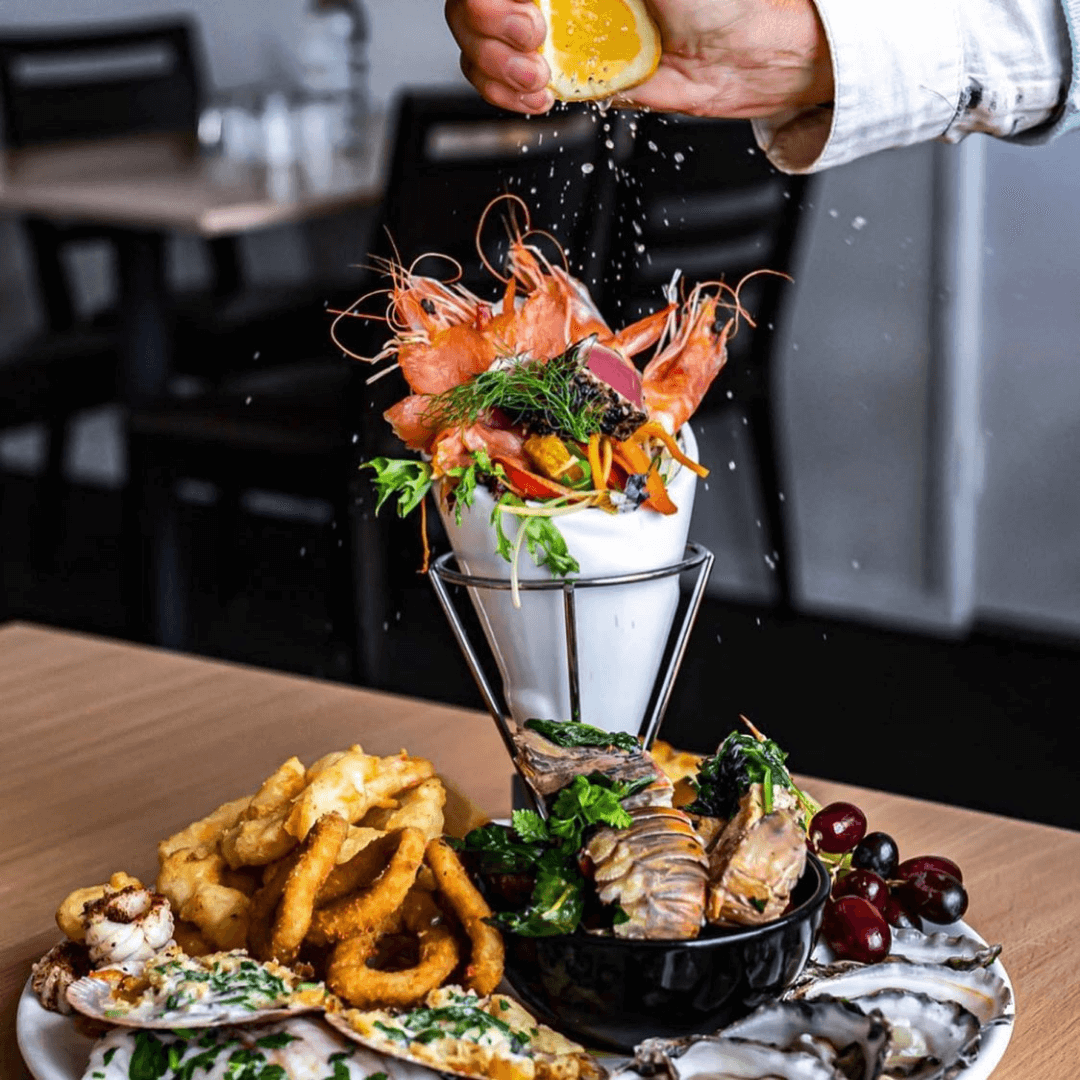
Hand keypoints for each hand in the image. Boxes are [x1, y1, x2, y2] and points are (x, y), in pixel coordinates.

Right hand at [444, 0, 832, 118]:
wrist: (740, 56)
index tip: (524, 7)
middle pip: (470, 8)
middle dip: (490, 30)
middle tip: (535, 42)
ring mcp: (555, 30)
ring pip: (480, 47)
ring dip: (496, 69)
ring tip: (540, 80)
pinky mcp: (565, 74)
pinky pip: (507, 88)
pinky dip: (507, 97)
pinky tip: (537, 97)